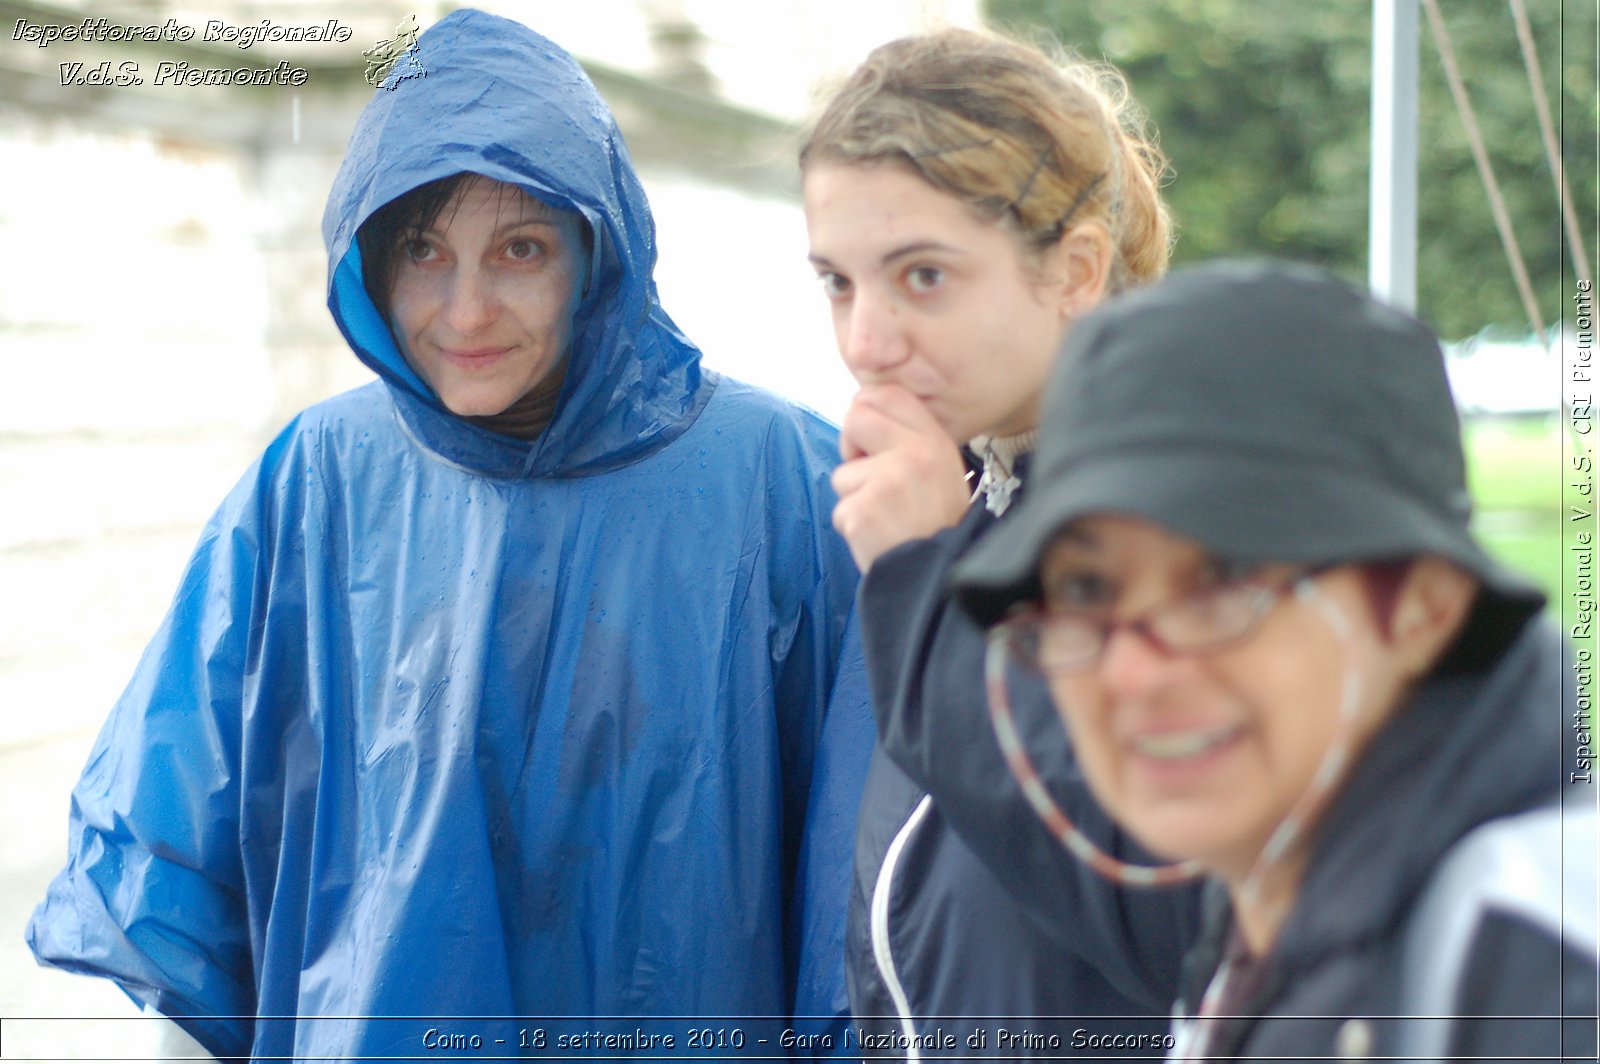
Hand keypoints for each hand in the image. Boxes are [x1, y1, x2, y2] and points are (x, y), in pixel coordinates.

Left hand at [832, 383, 969, 571]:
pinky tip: (879, 536)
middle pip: (855, 416)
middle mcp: (913, 454)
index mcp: (934, 441)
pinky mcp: (863, 510)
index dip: (868, 410)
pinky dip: (854, 527)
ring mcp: (886, 481)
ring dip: (855, 497)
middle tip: (868, 476)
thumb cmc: (937, 525)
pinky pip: (841, 509)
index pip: (887, 394)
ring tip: (886, 519)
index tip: (870, 438)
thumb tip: (863, 413)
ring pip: (843, 473)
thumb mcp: (942, 471)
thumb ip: (911, 442)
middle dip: (851, 445)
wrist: (940, 576)